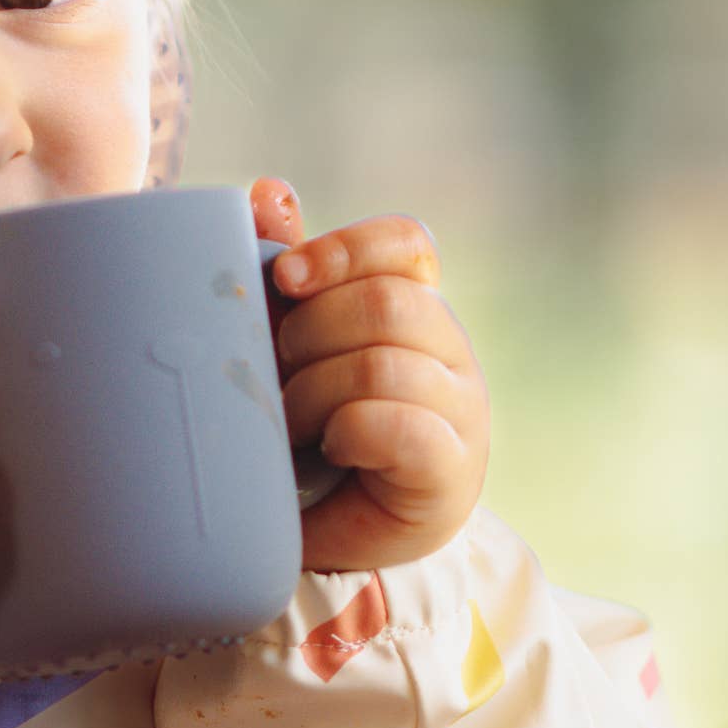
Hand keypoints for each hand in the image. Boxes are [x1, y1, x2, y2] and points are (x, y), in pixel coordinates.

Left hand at [253, 177, 491, 571]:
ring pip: (384, 363)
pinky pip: (403, 427)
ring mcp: (460, 409)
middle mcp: (448, 350)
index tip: (287, 279)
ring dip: (315, 393)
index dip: (345, 249)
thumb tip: (267, 190)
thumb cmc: (309, 434)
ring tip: (295, 425)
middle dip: (310, 334)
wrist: (331, 536)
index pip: (406, 244)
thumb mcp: (291, 350)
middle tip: (278, 372)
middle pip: (386, 302)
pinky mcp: (453, 470)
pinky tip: (334, 449)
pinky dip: (352, 432)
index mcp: (412, 308)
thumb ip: (290, 276)